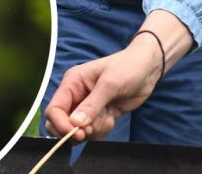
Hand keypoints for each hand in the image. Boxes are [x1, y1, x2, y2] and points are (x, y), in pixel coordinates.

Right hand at [44, 37, 162, 141]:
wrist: (147, 69)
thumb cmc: (128, 68)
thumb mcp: (109, 85)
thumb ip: (92, 105)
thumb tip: (75, 124)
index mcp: (72, 83)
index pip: (54, 109)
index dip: (61, 125)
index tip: (79, 134)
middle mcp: (75, 95)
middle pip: (61, 123)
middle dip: (76, 131)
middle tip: (94, 129)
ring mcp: (86, 106)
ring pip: (78, 130)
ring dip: (94, 129)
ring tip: (108, 116)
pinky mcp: (98, 115)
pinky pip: (92, 131)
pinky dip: (102, 129)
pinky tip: (112, 116)